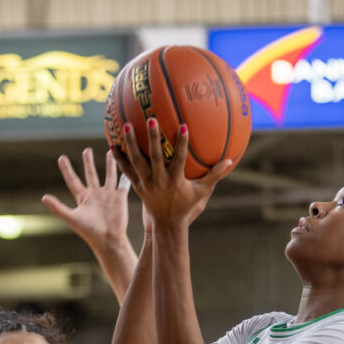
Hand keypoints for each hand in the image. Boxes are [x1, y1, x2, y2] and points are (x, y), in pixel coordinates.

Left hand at [43, 148, 129, 249]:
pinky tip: (126, 164)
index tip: (61, 158)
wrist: (109, 239)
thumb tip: (44, 197)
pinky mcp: (120, 197)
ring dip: (109, 163)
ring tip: (109, 151)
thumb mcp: (72, 218)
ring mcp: (108, 195)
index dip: (67, 169)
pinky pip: (122, 182)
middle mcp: (95, 194)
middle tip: (86, 150)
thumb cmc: (89, 231)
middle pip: (90, 174)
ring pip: (108, 174)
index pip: (73, 180)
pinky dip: (124, 174)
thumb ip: (58, 207)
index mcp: (83, 198)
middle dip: (88, 162)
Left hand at [113, 118, 231, 226]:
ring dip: (130, 144)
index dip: (181, 144)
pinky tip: (112, 144)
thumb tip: (231, 161)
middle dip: (153, 139)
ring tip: (126, 125)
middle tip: (151, 120)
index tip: (183, 127)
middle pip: (154, 157)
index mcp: (175, 181)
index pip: (178, 160)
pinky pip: (126, 170)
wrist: (166, 223)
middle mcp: (159, 181)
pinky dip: (119, 158)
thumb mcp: (201, 192)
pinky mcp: (137, 185)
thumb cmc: (186, 205)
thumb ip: (214, 176)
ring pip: (136, 161)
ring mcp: (146, 183)